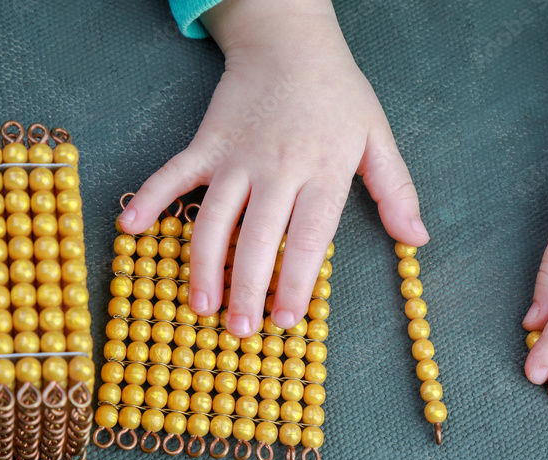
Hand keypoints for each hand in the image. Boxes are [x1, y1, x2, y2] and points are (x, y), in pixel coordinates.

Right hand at [118, 0, 428, 335]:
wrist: (289, 41)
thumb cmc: (337, 95)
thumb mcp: (377, 138)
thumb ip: (396, 191)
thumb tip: (417, 239)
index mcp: (322, 172)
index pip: (309, 239)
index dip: (295, 283)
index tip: (287, 320)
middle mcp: (278, 169)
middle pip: (258, 238)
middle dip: (248, 289)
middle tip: (241, 331)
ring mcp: (237, 156)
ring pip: (214, 218)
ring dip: (203, 265)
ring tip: (201, 306)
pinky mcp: (206, 143)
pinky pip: (173, 173)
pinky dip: (150, 198)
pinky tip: (130, 228)